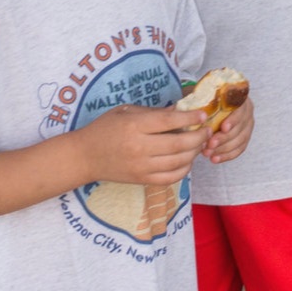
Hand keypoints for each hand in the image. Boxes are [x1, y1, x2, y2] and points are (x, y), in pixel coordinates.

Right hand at [76, 105, 209, 186]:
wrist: (84, 157)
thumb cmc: (105, 129)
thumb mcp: (126, 112)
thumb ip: (153, 113)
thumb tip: (181, 110)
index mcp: (134, 126)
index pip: (169, 121)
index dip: (190, 117)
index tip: (203, 114)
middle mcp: (139, 147)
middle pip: (178, 144)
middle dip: (198, 137)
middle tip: (207, 130)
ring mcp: (141, 166)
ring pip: (178, 162)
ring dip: (194, 152)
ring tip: (199, 143)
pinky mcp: (142, 180)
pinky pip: (171, 177)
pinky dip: (184, 169)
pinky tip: (187, 160)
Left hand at [204, 97, 252, 164]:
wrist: (209, 102)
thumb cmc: (205, 97)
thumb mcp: (203, 94)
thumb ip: (201, 100)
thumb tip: (194, 112)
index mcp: (239, 97)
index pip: (241, 109)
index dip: (233, 120)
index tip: (223, 128)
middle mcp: (247, 111)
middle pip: (240, 127)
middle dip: (224, 138)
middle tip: (209, 145)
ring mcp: (247, 125)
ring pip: (240, 140)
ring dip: (223, 149)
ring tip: (208, 153)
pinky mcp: (244, 137)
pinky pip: (239, 149)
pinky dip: (226, 156)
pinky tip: (215, 159)